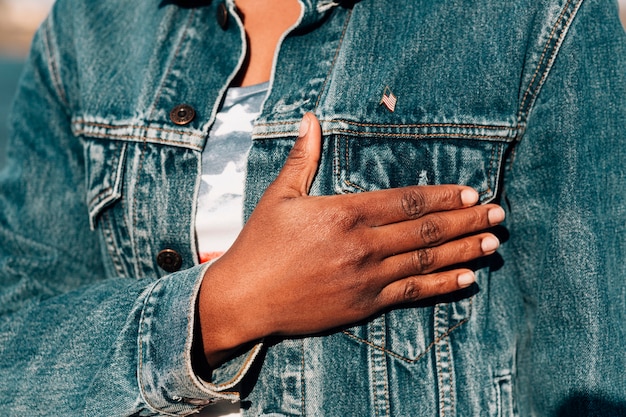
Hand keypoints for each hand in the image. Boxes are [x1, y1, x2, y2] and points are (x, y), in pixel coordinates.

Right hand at [197, 113, 504, 366]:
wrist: (243, 299)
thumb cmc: (260, 245)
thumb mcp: (279, 196)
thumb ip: (302, 158)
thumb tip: (310, 118)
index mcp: (344, 213)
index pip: (406, 200)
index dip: (442, 196)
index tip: (470, 193)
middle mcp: (362, 244)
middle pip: (425, 229)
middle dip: (466, 220)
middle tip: (499, 214)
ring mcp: (366, 278)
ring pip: (426, 260)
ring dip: (463, 250)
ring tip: (492, 243)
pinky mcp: (364, 306)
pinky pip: (412, 294)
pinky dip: (442, 286)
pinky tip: (466, 280)